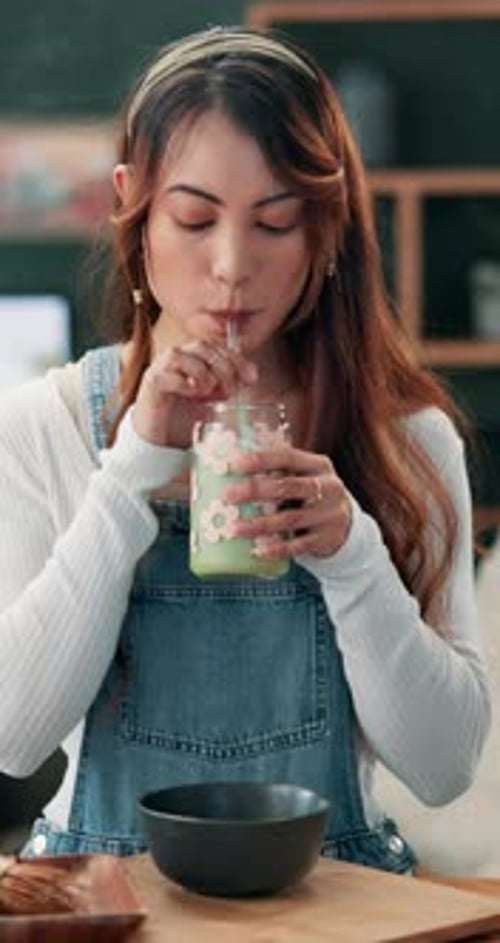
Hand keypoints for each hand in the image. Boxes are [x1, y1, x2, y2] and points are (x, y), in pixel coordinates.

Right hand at [131, 341, 256, 447]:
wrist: (159, 435)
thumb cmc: (185, 413)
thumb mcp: (213, 397)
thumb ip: (228, 383)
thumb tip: (249, 377)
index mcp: (192, 356)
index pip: (217, 347)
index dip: (237, 360)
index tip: (252, 378)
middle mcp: (176, 356)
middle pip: (202, 347)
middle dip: (223, 368)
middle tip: (231, 390)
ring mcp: (160, 367)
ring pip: (181, 356)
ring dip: (203, 375)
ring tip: (209, 394)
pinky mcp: (152, 383)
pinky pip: (169, 376)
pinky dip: (186, 385)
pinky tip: (193, 396)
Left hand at [224, 446, 351, 558]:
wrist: (344, 524)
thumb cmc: (310, 495)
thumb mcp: (304, 476)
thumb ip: (278, 470)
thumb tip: (228, 466)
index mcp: (319, 465)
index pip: (288, 457)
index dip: (261, 460)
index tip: (234, 463)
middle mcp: (329, 487)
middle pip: (288, 487)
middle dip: (255, 490)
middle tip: (228, 495)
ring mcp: (329, 514)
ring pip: (290, 519)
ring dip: (259, 525)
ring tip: (233, 529)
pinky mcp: (326, 539)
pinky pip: (298, 546)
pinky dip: (276, 549)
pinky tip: (256, 550)